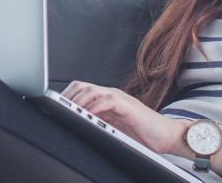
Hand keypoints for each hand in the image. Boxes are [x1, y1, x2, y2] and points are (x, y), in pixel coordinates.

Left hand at [62, 80, 191, 156]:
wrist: (167, 135)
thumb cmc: (143, 133)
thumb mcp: (114, 127)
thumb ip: (99, 122)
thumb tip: (77, 124)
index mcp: (107, 99)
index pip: (81, 90)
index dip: (66, 96)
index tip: (53, 106)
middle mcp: (112, 95)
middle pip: (82, 86)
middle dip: (68, 96)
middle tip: (57, 108)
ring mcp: (120, 99)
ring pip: (92, 90)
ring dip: (78, 100)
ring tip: (68, 111)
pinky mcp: (129, 106)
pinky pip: (107, 101)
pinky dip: (95, 106)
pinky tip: (87, 114)